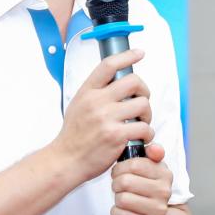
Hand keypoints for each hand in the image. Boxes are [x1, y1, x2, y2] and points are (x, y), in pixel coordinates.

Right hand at [51, 48, 154, 182]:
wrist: (66, 160)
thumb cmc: (74, 135)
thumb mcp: (78, 105)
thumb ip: (95, 92)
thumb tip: (114, 80)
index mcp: (87, 91)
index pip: (109, 65)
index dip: (127, 55)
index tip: (139, 53)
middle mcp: (96, 101)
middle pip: (133, 81)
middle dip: (144, 91)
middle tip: (141, 102)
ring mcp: (106, 118)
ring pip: (142, 104)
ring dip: (147, 115)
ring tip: (141, 123)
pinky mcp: (116, 136)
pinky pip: (144, 127)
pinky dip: (147, 133)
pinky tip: (140, 137)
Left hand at [110, 142, 172, 214]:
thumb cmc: (143, 191)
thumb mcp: (148, 170)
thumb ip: (150, 155)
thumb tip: (155, 147)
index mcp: (164, 174)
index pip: (134, 164)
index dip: (120, 167)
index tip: (120, 171)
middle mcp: (164, 191)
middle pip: (125, 181)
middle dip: (116, 183)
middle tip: (119, 186)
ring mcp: (158, 210)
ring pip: (122, 198)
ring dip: (117, 198)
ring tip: (123, 199)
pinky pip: (120, 214)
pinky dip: (116, 212)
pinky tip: (123, 211)